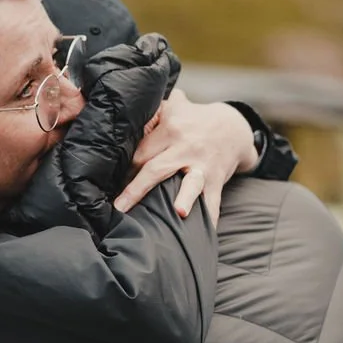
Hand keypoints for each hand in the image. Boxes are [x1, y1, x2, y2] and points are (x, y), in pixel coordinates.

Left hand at [114, 90, 258, 224]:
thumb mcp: (174, 107)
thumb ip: (151, 110)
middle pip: (157, 169)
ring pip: (191, 184)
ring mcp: (202, 166)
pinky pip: (213, 202)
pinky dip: (209, 219)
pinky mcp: (215, 180)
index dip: (125, 168)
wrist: (233, 128)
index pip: (141, 151)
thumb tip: (123, 109)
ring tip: (179, 213)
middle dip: (137, 188)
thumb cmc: (194, 120)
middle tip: (119, 207)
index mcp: (171, 128)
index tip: (108, 183)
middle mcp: (186, 147)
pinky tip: (205, 235)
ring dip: (185, 198)